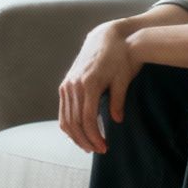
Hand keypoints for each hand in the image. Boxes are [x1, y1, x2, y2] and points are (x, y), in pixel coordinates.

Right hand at [58, 20, 141, 153]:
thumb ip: (118, 100)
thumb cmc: (119, 57)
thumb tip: (117, 120)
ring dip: (76, 136)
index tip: (104, 147)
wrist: (106, 37)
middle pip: (75, 122)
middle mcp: (74, 85)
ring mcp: (67, 84)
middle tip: (99, 150)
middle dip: (86, 140)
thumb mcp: (123, 78)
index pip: (87, 119)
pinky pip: (63, 110)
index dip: (95, 136)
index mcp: (88, 83)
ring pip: (66, 118)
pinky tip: (79, 133)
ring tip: (89, 146)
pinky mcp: (65, 84)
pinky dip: (69, 125)